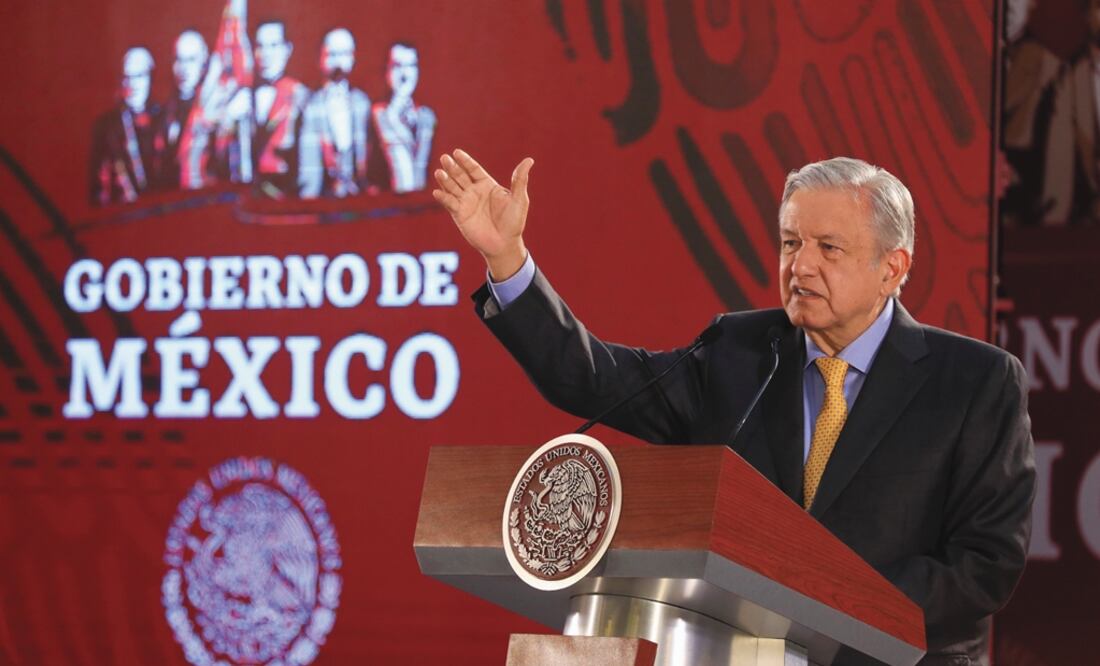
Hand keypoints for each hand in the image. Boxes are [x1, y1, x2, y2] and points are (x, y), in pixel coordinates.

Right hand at [432, 149, 533, 279]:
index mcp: (487, 185)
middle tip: (445, 158)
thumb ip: (519, 180)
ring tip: (439, 172)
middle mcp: (474, 191)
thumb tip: (529, 160)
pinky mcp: (459, 215)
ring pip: (452, 187)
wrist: (504, 244)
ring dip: (445, 180)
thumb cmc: (513, 222)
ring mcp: (465, 202)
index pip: (473, 169)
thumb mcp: (519, 199)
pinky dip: (443, 198)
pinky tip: (437, 192)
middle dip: (452, 167)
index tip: (457, 152)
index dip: (465, 161)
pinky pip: (449, 203)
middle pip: (460, 175)